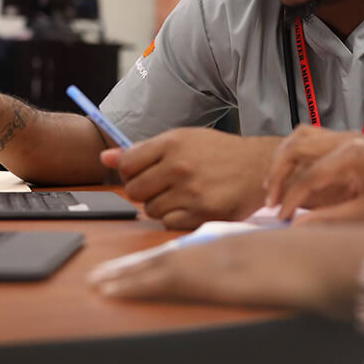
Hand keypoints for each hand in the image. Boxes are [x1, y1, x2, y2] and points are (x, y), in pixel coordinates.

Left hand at [88, 225, 363, 320]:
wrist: (326, 256)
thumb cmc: (312, 260)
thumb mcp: (279, 260)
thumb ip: (258, 265)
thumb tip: (252, 274)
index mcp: (232, 245)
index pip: (186, 250)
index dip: (156, 260)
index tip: (135, 268)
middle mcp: (217, 247)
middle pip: (164, 256)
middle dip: (132, 269)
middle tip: (102, 278)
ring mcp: (211, 259)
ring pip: (158, 265)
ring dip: (126, 276)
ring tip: (101, 285)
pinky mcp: (208, 275)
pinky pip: (162, 279)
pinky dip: (135, 283)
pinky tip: (116, 290)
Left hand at [99, 128, 275, 228]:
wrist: (259, 167)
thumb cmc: (219, 154)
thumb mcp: (184, 140)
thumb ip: (144, 150)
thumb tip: (104, 157)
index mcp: (172, 142)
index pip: (127, 164)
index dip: (131, 172)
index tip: (144, 173)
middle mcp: (179, 166)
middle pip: (134, 191)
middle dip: (144, 191)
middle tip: (164, 186)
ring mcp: (191, 191)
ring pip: (150, 210)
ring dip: (161, 206)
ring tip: (183, 195)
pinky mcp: (202, 213)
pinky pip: (169, 223)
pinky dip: (176, 218)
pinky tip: (192, 206)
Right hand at [263, 125, 357, 209]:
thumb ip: (329, 218)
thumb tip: (298, 224)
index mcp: (354, 155)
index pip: (309, 176)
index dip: (290, 198)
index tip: (282, 215)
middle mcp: (347, 139)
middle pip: (296, 147)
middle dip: (277, 174)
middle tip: (271, 199)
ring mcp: (346, 135)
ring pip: (301, 136)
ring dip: (282, 158)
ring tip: (274, 183)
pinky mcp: (346, 139)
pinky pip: (312, 137)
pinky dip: (296, 151)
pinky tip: (293, 170)